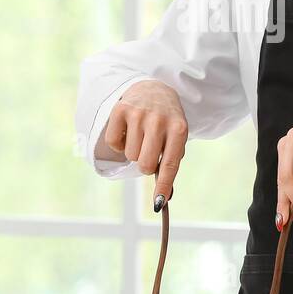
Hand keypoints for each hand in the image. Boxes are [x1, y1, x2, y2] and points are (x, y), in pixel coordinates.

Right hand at [99, 80, 188, 208]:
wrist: (155, 90)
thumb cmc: (168, 122)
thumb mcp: (176, 137)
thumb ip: (171, 162)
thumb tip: (163, 198)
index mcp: (178, 129)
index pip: (170, 164)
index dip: (163, 185)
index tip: (159, 203)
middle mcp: (159, 120)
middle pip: (145, 164)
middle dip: (146, 165)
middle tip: (149, 153)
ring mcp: (138, 114)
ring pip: (130, 155)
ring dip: (134, 151)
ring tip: (141, 136)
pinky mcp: (120, 110)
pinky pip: (114, 143)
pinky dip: (119, 143)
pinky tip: (128, 131)